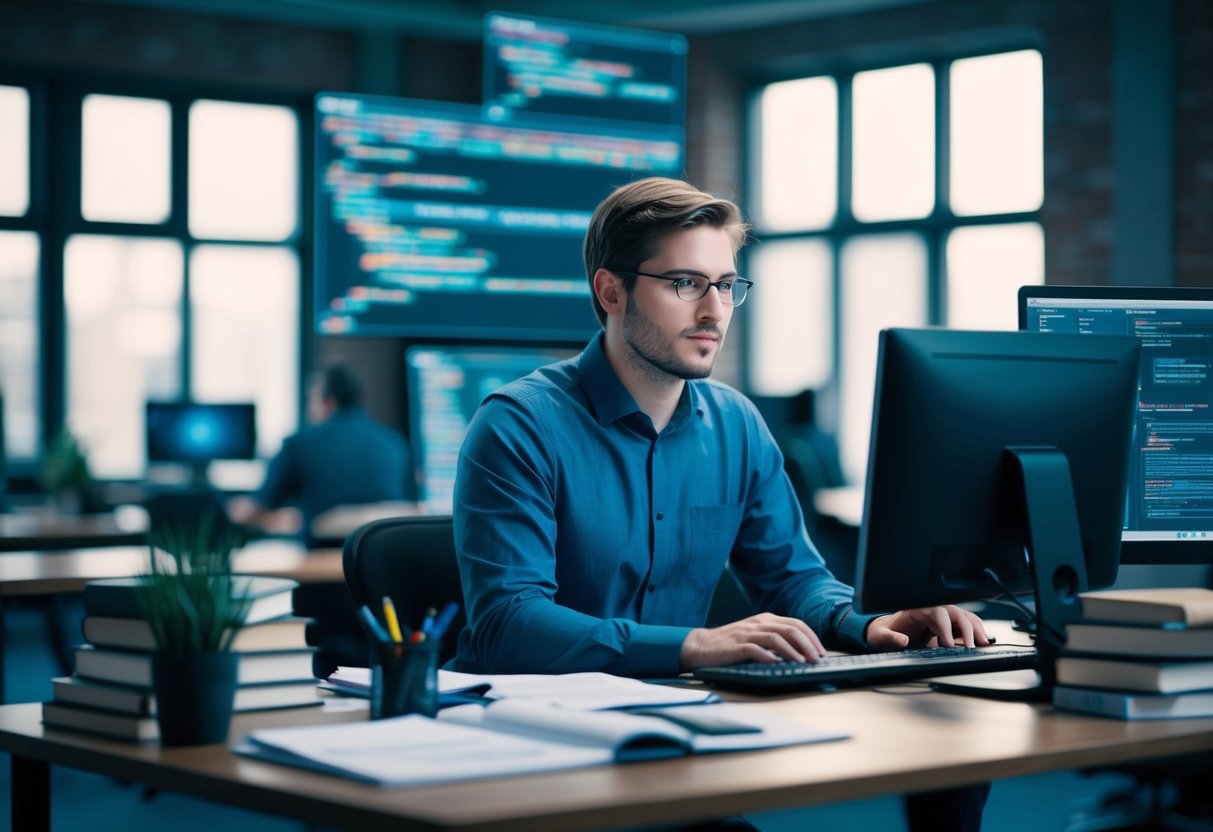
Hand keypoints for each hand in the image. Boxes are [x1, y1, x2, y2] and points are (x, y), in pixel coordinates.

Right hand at [679, 613, 825, 670]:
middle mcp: (758, 623)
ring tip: (803, 662)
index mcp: (765, 619)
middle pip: (790, 629)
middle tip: (817, 658)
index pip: (795, 624)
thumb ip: (774, 638)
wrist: (700, 645)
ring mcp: (747, 634)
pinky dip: (768, 656)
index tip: (821, 651)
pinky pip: (755, 649)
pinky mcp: (736, 646)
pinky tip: (777, 664)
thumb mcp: (755, 635)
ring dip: (792, 650)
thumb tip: (801, 652)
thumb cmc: (730, 643)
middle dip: (807, 643)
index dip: (811, 637)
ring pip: (776, 638)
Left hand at [865, 606, 989, 649]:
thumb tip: (903, 641)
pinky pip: (962, 625)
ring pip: (962, 617)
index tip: (948, 644)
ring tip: (983, 642)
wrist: (883, 632)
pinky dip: (973, 631)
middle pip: (954, 613)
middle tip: (972, 646)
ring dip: (974, 628)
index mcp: (916, 610)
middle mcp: (930, 611)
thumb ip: (890, 638)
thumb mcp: (880, 635)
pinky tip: (981, 640)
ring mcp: (939, 618)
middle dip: (965, 628)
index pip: (937, 612)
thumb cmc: (882, 632)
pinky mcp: (944, 626)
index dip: (945, 627)